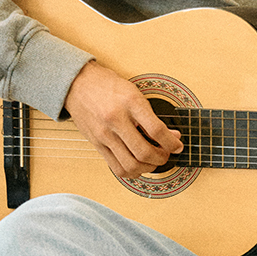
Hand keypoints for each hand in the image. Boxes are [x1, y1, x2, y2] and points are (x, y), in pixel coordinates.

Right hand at [63, 60, 182, 177]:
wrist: (78, 84)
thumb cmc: (108, 86)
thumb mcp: (134, 93)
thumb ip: (151, 116)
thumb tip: (171, 136)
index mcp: (130, 102)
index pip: (156, 130)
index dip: (172, 143)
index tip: (178, 145)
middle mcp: (116, 119)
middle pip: (144, 152)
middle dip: (162, 157)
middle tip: (166, 153)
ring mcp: (104, 134)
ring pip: (131, 164)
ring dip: (148, 167)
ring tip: (153, 161)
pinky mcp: (96, 144)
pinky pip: (116, 167)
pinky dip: (132, 172)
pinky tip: (138, 165)